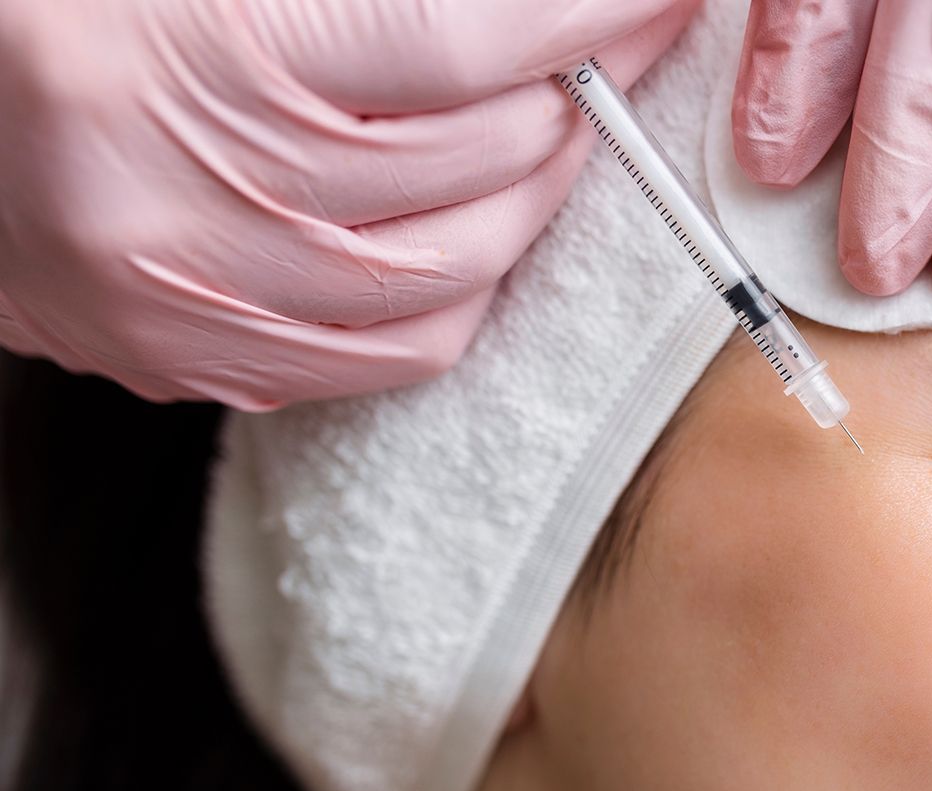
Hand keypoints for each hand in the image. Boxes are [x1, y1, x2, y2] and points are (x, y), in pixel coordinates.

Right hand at [0, 0, 696, 409]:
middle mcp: (196, 193)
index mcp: (190, 59)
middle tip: (612, 53)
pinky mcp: (203, 360)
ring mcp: (202, 297)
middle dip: (577, 98)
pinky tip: (487, 221)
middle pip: (476, 160)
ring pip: (459, 263)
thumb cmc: (65, 19)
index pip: (456, 45)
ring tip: (557, 130)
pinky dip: (473, 285)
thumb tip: (522, 14)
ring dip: (540, 190)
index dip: (585, 21)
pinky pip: (400, 349)